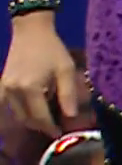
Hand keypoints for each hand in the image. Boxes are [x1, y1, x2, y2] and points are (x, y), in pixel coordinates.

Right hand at [0, 20, 81, 136]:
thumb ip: (68, 94)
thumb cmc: (52, 49)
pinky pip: (8, 106)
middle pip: (26, 118)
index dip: (50, 127)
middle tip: (54, 127)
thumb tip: (71, 116)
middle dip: (41, 125)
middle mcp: (14, 91)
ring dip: (31, 120)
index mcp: (30, 88)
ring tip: (46, 119)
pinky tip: (29, 112)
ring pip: (17, 114)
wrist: (31, 31)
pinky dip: (18, 112)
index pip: (40, 116)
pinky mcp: (2, 85)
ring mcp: (5, 89)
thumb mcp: (65, 69)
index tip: (59, 133)